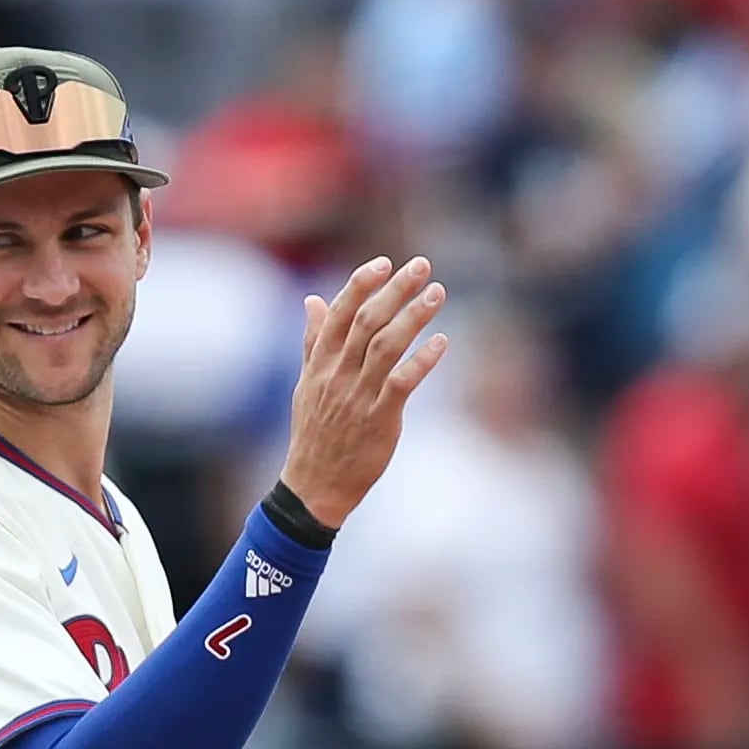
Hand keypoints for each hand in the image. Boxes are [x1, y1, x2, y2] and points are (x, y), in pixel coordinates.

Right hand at [275, 256, 449, 526]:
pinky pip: (403, 383)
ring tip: (437, 294)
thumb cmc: (315, 433)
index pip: (341, 312)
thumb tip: (312, 300)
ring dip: (414, 317)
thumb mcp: (306, 383)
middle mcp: (338, 374)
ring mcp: (359, 396)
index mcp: (321, 362)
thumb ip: (314, 341)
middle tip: (423, 266)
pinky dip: (422, 360)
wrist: (315, 485)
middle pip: (368, 321)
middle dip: (396, 290)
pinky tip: (441, 342)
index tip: (385, 263)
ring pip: (387, 346)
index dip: (363, 283)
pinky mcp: (380, 419)